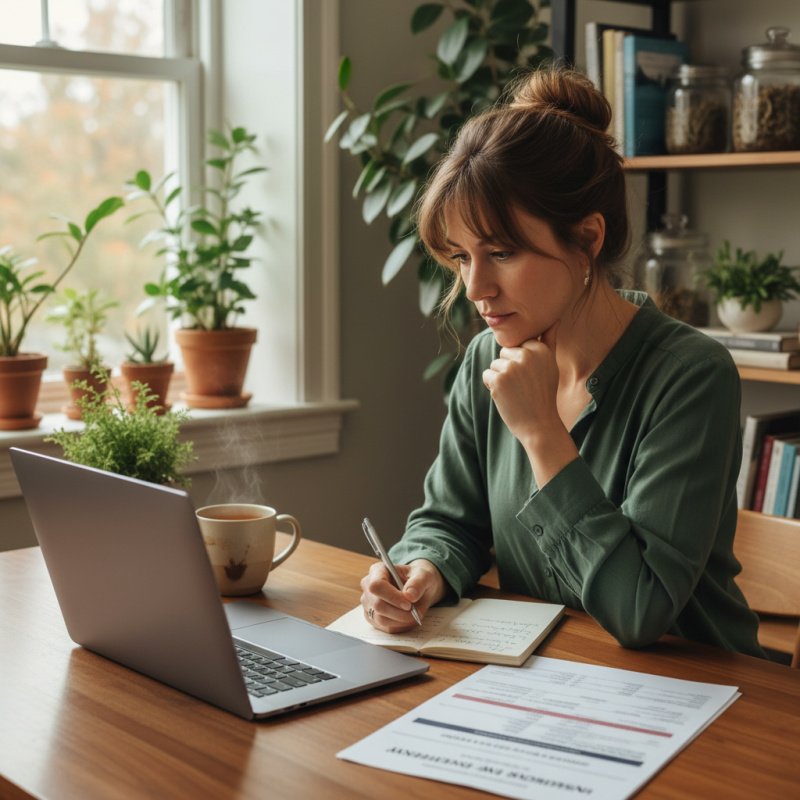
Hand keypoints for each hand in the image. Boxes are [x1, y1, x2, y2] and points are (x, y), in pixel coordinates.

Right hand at [360, 558, 445, 631]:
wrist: (418, 588)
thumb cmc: (418, 578)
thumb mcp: (424, 575)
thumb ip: (418, 583)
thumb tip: (410, 595)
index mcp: (378, 570)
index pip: (376, 586)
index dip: (392, 597)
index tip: (409, 604)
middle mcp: (368, 586)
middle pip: (378, 605)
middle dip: (400, 613)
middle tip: (416, 612)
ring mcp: (368, 603)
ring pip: (381, 619)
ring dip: (401, 621)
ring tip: (415, 615)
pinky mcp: (372, 618)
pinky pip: (385, 628)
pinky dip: (400, 626)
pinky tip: (409, 619)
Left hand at [482, 322, 561, 446]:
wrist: (539, 424)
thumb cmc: (544, 394)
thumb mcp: (551, 365)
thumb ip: (548, 340)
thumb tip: (553, 318)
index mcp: (540, 349)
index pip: (518, 345)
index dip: (521, 363)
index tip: (532, 378)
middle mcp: (527, 354)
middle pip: (505, 352)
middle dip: (509, 368)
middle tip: (524, 386)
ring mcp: (512, 367)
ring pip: (495, 364)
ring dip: (501, 378)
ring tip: (517, 392)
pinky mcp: (498, 379)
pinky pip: (487, 375)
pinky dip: (492, 386)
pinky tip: (507, 397)